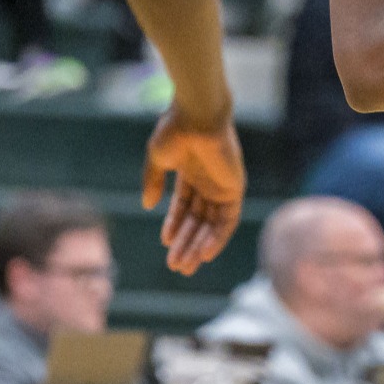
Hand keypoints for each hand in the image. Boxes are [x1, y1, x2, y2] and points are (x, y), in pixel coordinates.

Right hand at [142, 115, 244, 274]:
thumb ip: (153, 182)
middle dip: (186, 244)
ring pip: (211, 225)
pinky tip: (205, 254)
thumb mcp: (158, 159)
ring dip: (198, 246)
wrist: (196, 116)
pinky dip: (217, 238)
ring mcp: (223, 186)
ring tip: (184, 265)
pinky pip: (228, 221)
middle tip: (176, 267)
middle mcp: (209, 181)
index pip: (184, 207)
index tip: (166, 243)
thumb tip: (147, 205)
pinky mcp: (235, 189)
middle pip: (198, 220)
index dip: (175, 226)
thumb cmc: (175, 130)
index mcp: (191, 172)